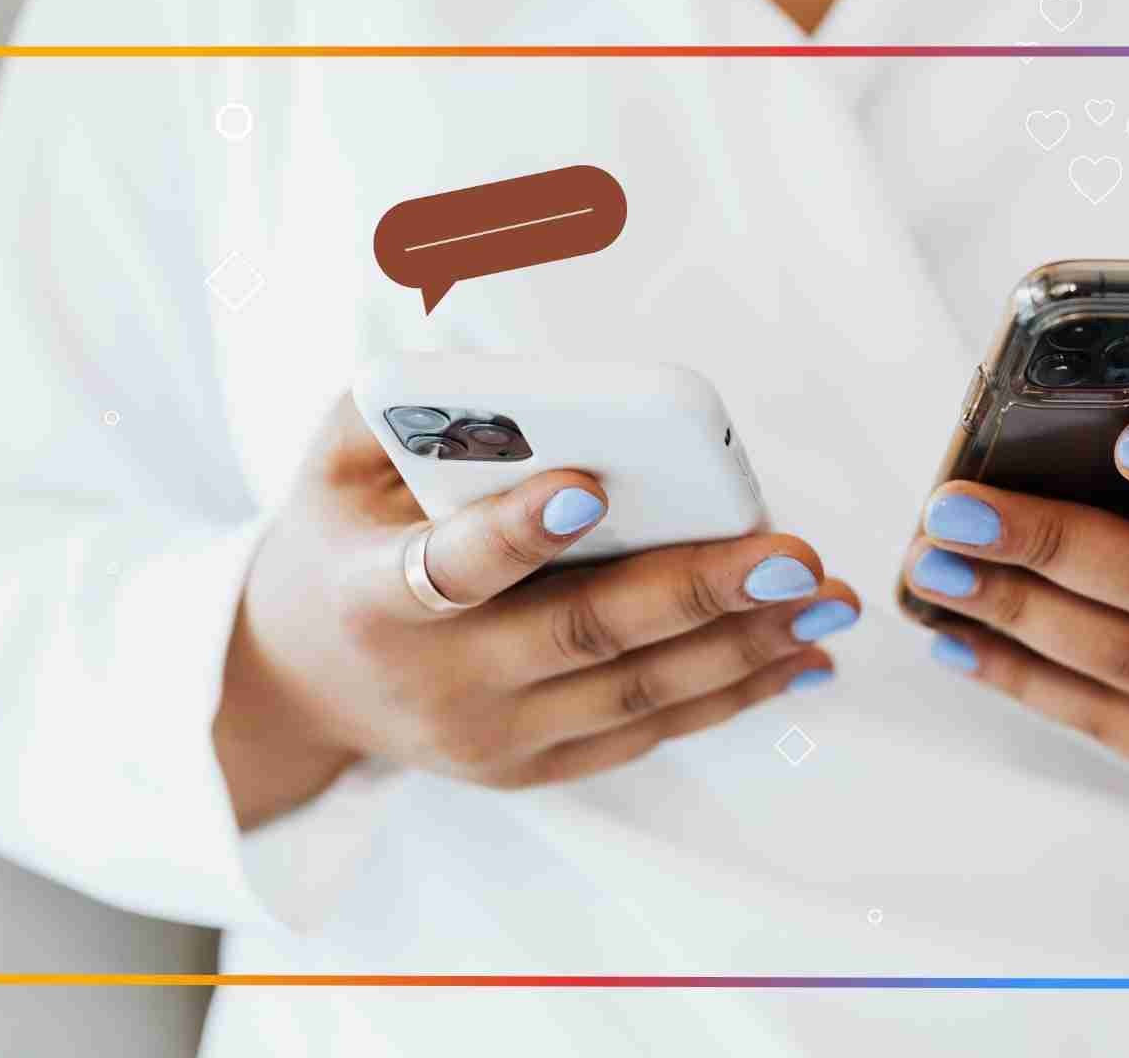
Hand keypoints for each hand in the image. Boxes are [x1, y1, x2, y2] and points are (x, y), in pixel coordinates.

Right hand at [215, 399, 856, 828]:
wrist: (298, 684)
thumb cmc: (339, 543)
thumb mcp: (334, 462)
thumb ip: (408, 403)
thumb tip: (511, 362)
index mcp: (378, 596)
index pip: (452, 567)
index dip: (519, 530)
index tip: (592, 486)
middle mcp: (440, 681)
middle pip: (581, 634)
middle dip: (695, 591)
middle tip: (792, 555)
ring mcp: (495, 738)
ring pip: (637, 692)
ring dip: (746, 646)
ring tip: (829, 600)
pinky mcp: (539, 767)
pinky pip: (652, 730)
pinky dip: (735, 694)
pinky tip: (805, 655)